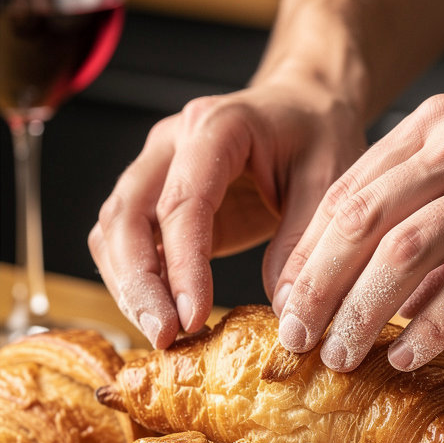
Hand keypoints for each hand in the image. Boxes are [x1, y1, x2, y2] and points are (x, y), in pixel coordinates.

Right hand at [88, 72, 365, 347]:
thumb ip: (303, 241)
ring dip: (128, 288)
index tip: (192, 317)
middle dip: (138, 283)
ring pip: (112, 232)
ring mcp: (153, 169)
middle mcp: (170, 144)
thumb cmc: (316, 133)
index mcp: (216, 127)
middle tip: (165, 335)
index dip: (183, 265)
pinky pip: (123, 243)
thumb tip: (282, 310)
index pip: (182, 201)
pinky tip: (161, 316)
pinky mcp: (152, 200)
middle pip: (126, 215)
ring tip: (162, 334)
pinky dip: (133, 283)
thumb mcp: (331, 179)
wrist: (302, 106)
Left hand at [273, 43, 443, 371]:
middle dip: (320, 287)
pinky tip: (407, 355)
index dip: (307, 254)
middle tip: (296, 338)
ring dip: (365, 311)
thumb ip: (419, 205)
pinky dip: (435, 322)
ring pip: (409, 252)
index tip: (284, 303)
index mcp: (431, 126)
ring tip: (341, 356)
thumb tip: (368, 283)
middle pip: (363, 222)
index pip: (345, 195)